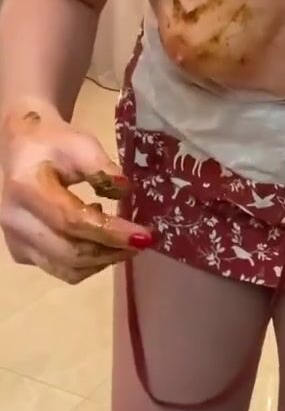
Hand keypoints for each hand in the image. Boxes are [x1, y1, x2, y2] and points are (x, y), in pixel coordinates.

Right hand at [0, 102, 154, 284]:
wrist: (21, 148)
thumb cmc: (53, 143)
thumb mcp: (80, 144)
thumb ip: (102, 168)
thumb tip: (125, 193)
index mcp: (27, 189)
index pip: (73, 221)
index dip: (111, 232)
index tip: (144, 235)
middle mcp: (16, 221)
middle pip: (70, 251)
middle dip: (112, 251)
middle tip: (142, 242)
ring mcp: (15, 240)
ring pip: (65, 268)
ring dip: (102, 261)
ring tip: (124, 242)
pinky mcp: (20, 252)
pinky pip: (58, 268)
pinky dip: (86, 262)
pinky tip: (99, 239)